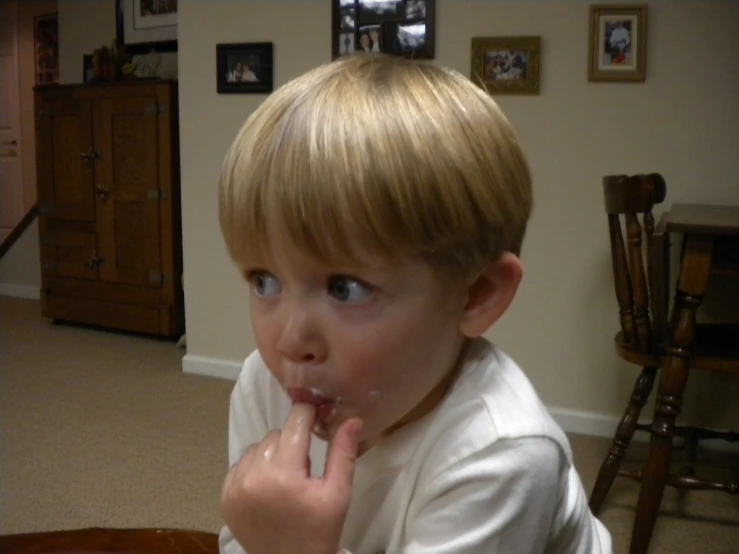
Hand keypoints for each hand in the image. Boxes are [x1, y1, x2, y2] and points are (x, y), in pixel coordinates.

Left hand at [221, 403, 362, 553]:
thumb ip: (343, 453)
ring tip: (286, 478)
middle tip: (305, 467)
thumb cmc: (320, 530)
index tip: (319, 415)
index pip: (295, 422)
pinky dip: (255, 468)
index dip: (309, 414)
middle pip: (277, 434)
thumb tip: (353, 418)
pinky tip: (269, 486)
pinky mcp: (225, 496)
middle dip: (293, 442)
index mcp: (284, 474)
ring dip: (273, 454)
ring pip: (258, 447)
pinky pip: (241, 464)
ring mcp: (235, 487)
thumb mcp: (338, 493)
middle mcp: (254, 476)